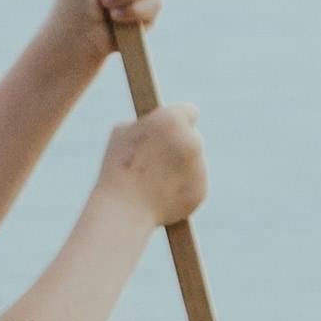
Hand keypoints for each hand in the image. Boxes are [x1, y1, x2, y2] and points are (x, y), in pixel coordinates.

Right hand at [98, 100, 205, 229]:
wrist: (125, 209)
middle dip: (178, 146)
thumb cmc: (118, 168)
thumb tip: (159, 124)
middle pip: (192, 137)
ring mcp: (200, 167)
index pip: (190, 112)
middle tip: (155, 159)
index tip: (172, 127)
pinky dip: (179, 190)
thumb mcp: (123, 134)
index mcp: (173, 120)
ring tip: (151, 181)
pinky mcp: (201, 191)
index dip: (179, 120)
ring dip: (177, 169)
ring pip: (192, 163)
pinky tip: (159, 195)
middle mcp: (193, 140)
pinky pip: (192, 185)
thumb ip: (148, 124)